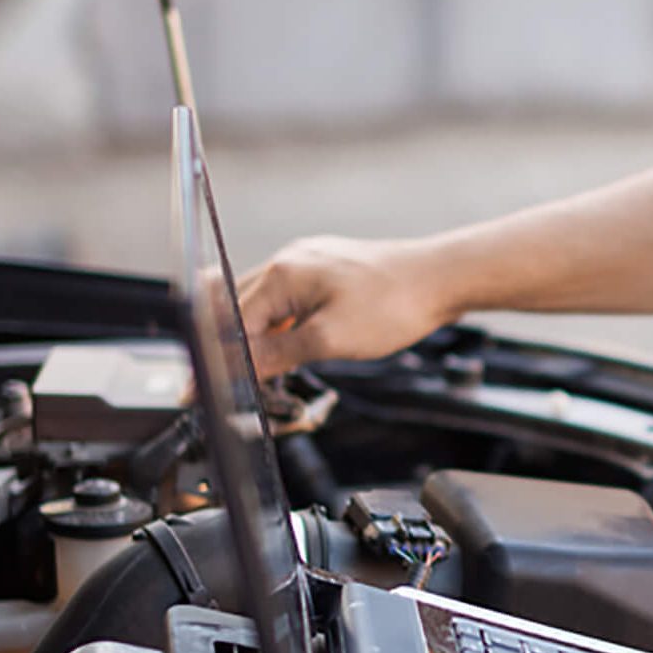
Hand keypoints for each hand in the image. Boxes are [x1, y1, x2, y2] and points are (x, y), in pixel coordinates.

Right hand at [238, 234, 452, 375]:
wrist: (442, 278)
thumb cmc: (394, 305)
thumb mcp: (330, 339)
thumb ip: (277, 353)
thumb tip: (238, 369)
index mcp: (281, 274)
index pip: (230, 322)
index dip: (220, 361)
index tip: (210, 391)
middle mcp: (288, 261)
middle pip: (239, 310)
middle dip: (233, 349)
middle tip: (232, 388)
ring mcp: (308, 262)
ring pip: (264, 304)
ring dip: (259, 338)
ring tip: (262, 373)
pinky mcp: (327, 270)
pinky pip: (289, 299)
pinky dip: (284, 325)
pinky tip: (292, 348)